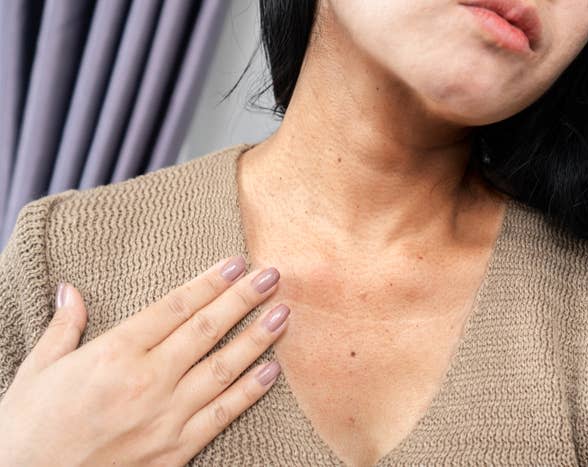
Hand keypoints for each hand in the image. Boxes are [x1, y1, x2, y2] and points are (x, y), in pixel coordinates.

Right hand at [0, 256, 289, 465]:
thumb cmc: (28, 429)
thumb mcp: (37, 370)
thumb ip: (64, 327)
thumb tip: (71, 290)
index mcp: (114, 353)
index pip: (175, 307)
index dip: (209, 282)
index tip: (236, 263)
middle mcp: (147, 380)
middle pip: (206, 330)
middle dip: (243, 299)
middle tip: (273, 275)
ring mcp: (166, 416)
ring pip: (223, 369)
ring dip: (257, 339)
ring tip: (284, 314)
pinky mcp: (175, 450)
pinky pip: (221, 415)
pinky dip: (249, 393)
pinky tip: (271, 372)